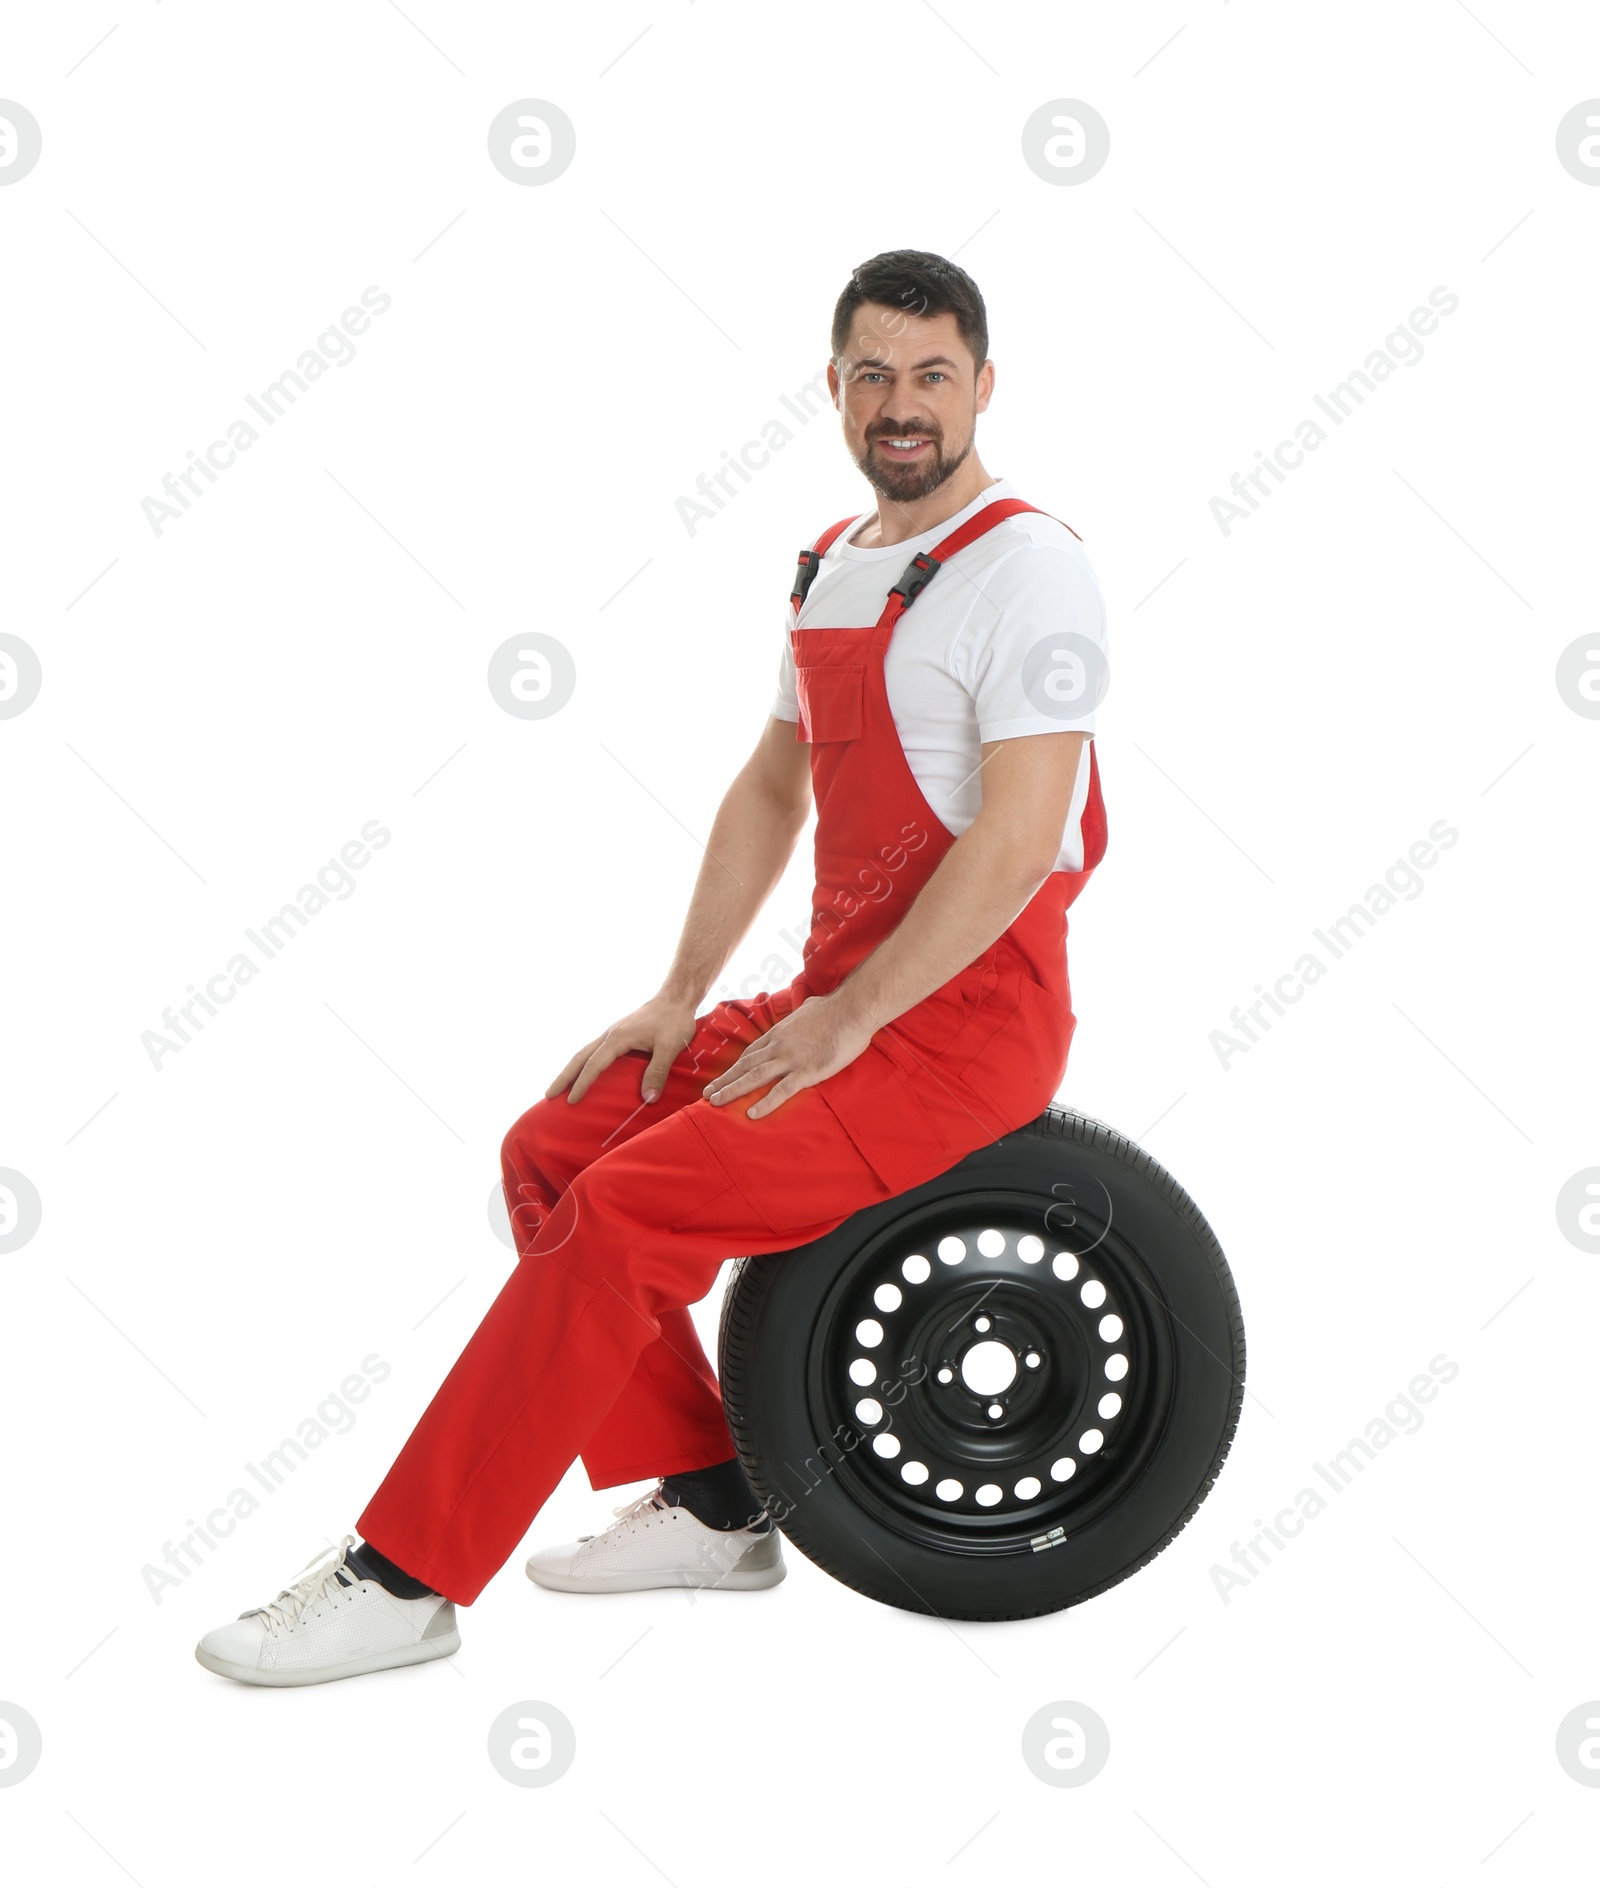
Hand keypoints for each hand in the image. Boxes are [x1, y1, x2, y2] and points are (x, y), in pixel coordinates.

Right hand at [546, 993, 698, 1105]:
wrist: (675, 998)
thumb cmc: (674, 1021)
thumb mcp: (670, 1047)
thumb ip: (658, 1072)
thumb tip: (647, 1099)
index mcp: (618, 1038)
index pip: (594, 1064)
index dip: (582, 1084)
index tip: (571, 1101)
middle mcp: (610, 1034)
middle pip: (580, 1057)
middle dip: (564, 1077)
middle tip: (548, 1095)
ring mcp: (612, 1033)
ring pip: (585, 1052)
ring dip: (571, 1070)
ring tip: (560, 1088)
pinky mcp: (618, 1034)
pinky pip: (595, 1051)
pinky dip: (584, 1064)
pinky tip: (585, 1073)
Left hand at [702, 992, 877, 1118]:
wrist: (851, 1010)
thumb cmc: (835, 1009)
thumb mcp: (808, 1008)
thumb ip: (800, 1014)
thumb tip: (805, 1008)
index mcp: (778, 1033)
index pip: (750, 1053)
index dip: (733, 1068)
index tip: (721, 1078)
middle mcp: (778, 1046)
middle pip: (745, 1066)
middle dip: (724, 1081)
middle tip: (707, 1095)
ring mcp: (791, 1059)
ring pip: (755, 1077)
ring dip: (733, 1090)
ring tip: (716, 1103)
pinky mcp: (807, 1071)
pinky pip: (782, 1090)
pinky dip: (765, 1102)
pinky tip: (752, 1113)